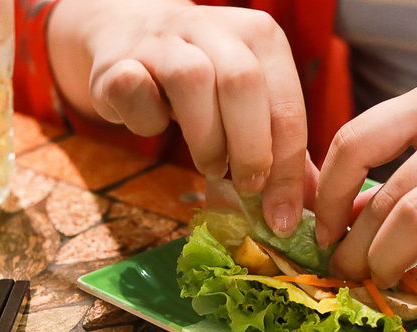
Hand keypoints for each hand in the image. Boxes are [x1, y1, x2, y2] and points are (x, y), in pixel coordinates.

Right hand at [47, 0, 306, 235]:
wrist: (130, 36)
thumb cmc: (202, 85)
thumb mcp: (249, 107)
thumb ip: (277, 152)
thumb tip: (299, 213)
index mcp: (261, 38)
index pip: (287, 106)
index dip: (287, 170)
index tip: (282, 218)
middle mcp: (216, 29)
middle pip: (243, 84)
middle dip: (251, 149)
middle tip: (247, 188)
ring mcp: (164, 39)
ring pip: (192, 80)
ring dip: (205, 139)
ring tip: (210, 165)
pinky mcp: (117, 58)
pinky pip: (134, 88)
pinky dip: (146, 121)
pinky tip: (155, 127)